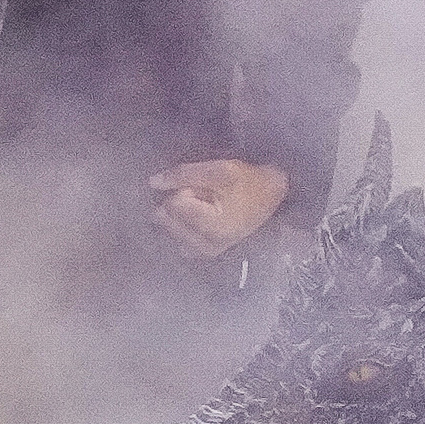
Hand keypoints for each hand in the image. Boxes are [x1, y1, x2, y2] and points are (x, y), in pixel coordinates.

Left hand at [152, 157, 290, 257]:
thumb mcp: (219, 170)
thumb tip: (152, 182)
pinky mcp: (206, 253)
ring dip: (178, 215)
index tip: (206, 188)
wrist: (271, 196)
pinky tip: (194, 219)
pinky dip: (179, 228)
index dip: (186, 189)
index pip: (174, 203)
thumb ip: (184, 175)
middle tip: (204, 197)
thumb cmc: (248, 181)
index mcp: (212, 226)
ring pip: (168, 229)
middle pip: (168, 217)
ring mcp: (205, 252)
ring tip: (203, 207)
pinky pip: (178, 240)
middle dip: (178, 203)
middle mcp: (206, 245)